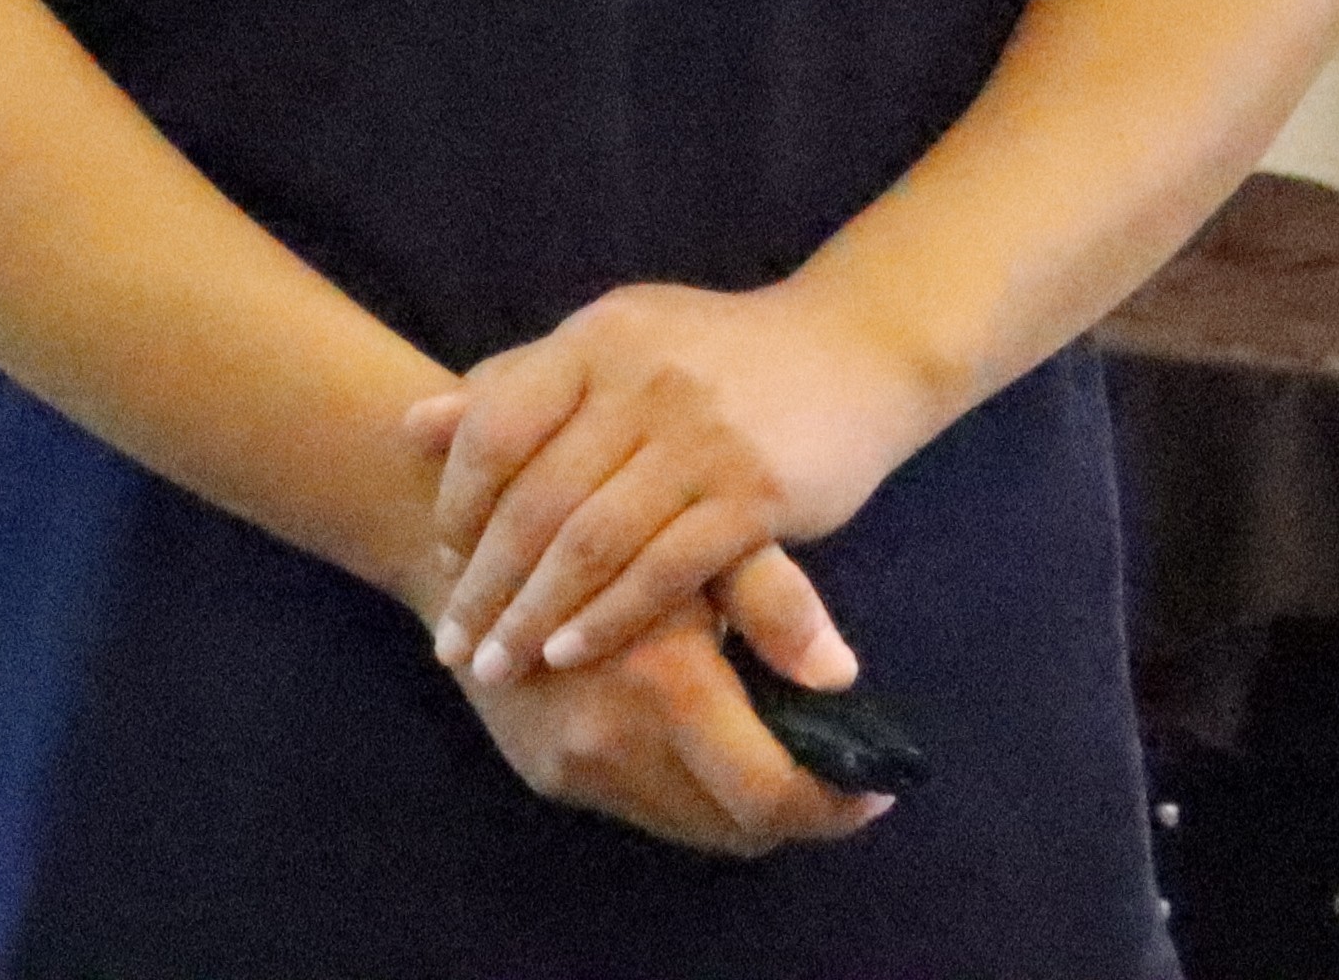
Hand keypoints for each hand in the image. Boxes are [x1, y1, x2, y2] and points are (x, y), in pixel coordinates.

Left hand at [406, 282, 937, 684]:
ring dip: (534, 616)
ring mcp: (702, 438)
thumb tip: (413, 426)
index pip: (497, 427)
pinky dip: (609, 618)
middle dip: (485, 584)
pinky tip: (571, 651)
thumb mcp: (615, 344)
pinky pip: (664, 570)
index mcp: (599, 339)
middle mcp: (644, 381)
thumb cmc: (717, 355)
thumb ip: (520, 384)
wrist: (855, 347)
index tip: (441, 560)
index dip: (458, 502)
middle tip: (451, 644)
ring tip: (499, 665)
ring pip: (592, 544)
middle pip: (536, 500)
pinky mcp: (756, 494)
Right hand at [451, 552, 891, 857]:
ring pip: (691, 825)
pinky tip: (710, 737)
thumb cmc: (602, 511)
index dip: (830, 804)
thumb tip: (842, 673)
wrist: (463, 532)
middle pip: (734, 828)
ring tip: (779, 750)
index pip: (767, 793)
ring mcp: (572, 767)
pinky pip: (644, 807)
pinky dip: (687, 786)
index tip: (875, 788)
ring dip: (739, 799)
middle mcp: (612, 743)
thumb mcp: (697, 530)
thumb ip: (772, 600)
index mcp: (662, 682)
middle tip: (839, 774)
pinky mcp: (544, 774)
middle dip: (796, 808)